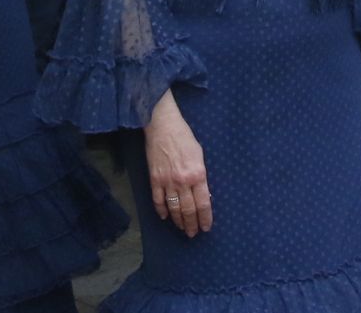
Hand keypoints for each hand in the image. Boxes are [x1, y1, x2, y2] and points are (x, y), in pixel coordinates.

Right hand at [144, 90, 212, 236]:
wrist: (163, 127)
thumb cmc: (185, 138)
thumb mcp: (200, 155)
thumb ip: (201, 176)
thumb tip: (203, 194)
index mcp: (198, 174)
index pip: (203, 202)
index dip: (205, 217)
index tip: (206, 227)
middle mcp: (183, 181)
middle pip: (188, 209)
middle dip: (192, 224)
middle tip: (193, 233)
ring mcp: (167, 182)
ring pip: (174, 208)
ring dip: (178, 221)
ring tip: (182, 229)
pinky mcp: (154, 179)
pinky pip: (158, 200)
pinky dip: (162, 210)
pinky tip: (166, 217)